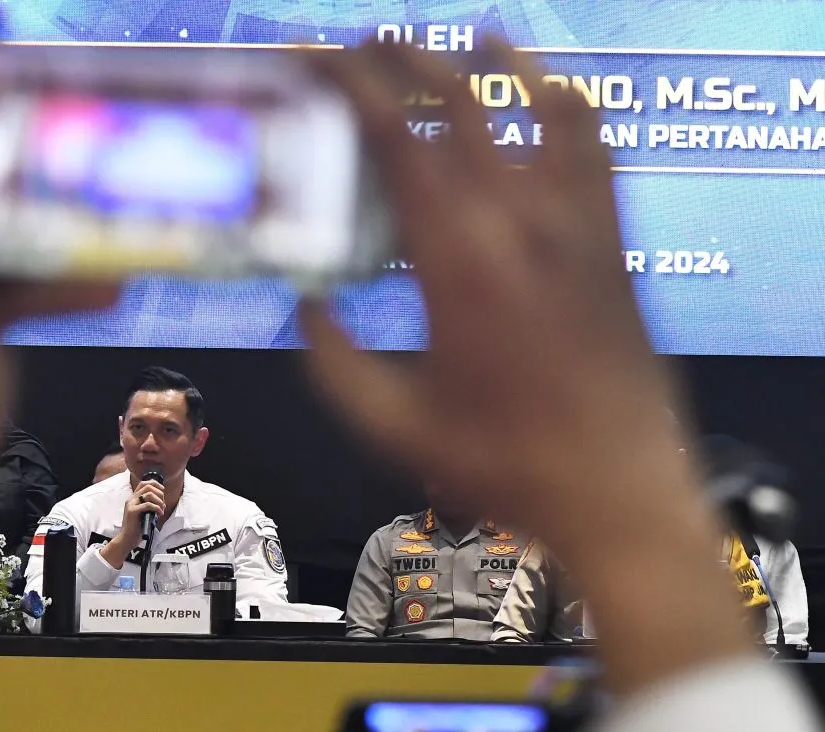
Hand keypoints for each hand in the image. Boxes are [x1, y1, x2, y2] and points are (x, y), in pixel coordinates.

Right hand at [102, 480, 163, 568]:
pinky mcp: (132, 511)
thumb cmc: (137, 527)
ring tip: (162, 509)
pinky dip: (156, 508)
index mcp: (133, 498)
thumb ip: (149, 505)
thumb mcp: (144, 513)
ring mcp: (131, 504)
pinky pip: (148, 505)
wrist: (127, 538)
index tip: (163, 490)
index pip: (144, 483)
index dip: (155, 484)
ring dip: (159, 501)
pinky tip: (159, 514)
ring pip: (149, 494)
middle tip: (163, 503)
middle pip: (147, 486)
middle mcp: (131, 499)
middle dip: (159, 493)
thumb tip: (162, 501)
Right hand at [300, 41, 684, 543]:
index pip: (400, 139)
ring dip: (494, 62)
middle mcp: (520, 224)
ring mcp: (576, 226)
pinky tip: (550, 90)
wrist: (617, 493)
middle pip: (463, 103)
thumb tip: (307, 305)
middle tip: (366, 43)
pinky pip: (595, 148)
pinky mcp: (611, 242)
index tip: (318, 57)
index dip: (352, 86)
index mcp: (458, 262)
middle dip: (407, 59)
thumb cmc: (503, 467)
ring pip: (535, 108)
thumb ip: (334, 363)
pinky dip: (569, 105)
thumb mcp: (393, 427)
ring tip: (466, 33)